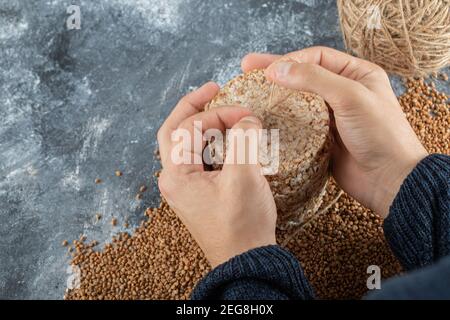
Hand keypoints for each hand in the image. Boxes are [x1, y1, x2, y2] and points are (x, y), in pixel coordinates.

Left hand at [157, 82, 276, 267]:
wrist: (245, 260)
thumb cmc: (241, 225)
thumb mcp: (245, 177)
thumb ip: (244, 140)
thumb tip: (247, 119)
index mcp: (177, 174)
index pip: (191, 127)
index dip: (220, 113)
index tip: (247, 114)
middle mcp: (174, 178)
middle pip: (175, 130)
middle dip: (193, 106)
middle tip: (213, 89)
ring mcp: (184, 186)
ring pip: (185, 143)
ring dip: (202, 124)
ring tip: (220, 109)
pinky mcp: (197, 191)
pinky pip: (198, 157)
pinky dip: (210, 142)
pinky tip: (226, 136)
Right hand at [241, 46, 427, 217]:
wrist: (389, 180)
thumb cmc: (381, 135)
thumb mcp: (350, 97)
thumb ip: (314, 79)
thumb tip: (278, 69)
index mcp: (357, 74)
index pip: (317, 57)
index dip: (290, 60)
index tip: (266, 69)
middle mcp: (343, 92)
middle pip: (303, 76)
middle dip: (276, 71)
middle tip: (247, 68)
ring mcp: (331, 116)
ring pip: (298, 100)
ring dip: (276, 95)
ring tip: (250, 91)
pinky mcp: (321, 138)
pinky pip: (297, 124)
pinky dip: (282, 120)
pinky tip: (265, 117)